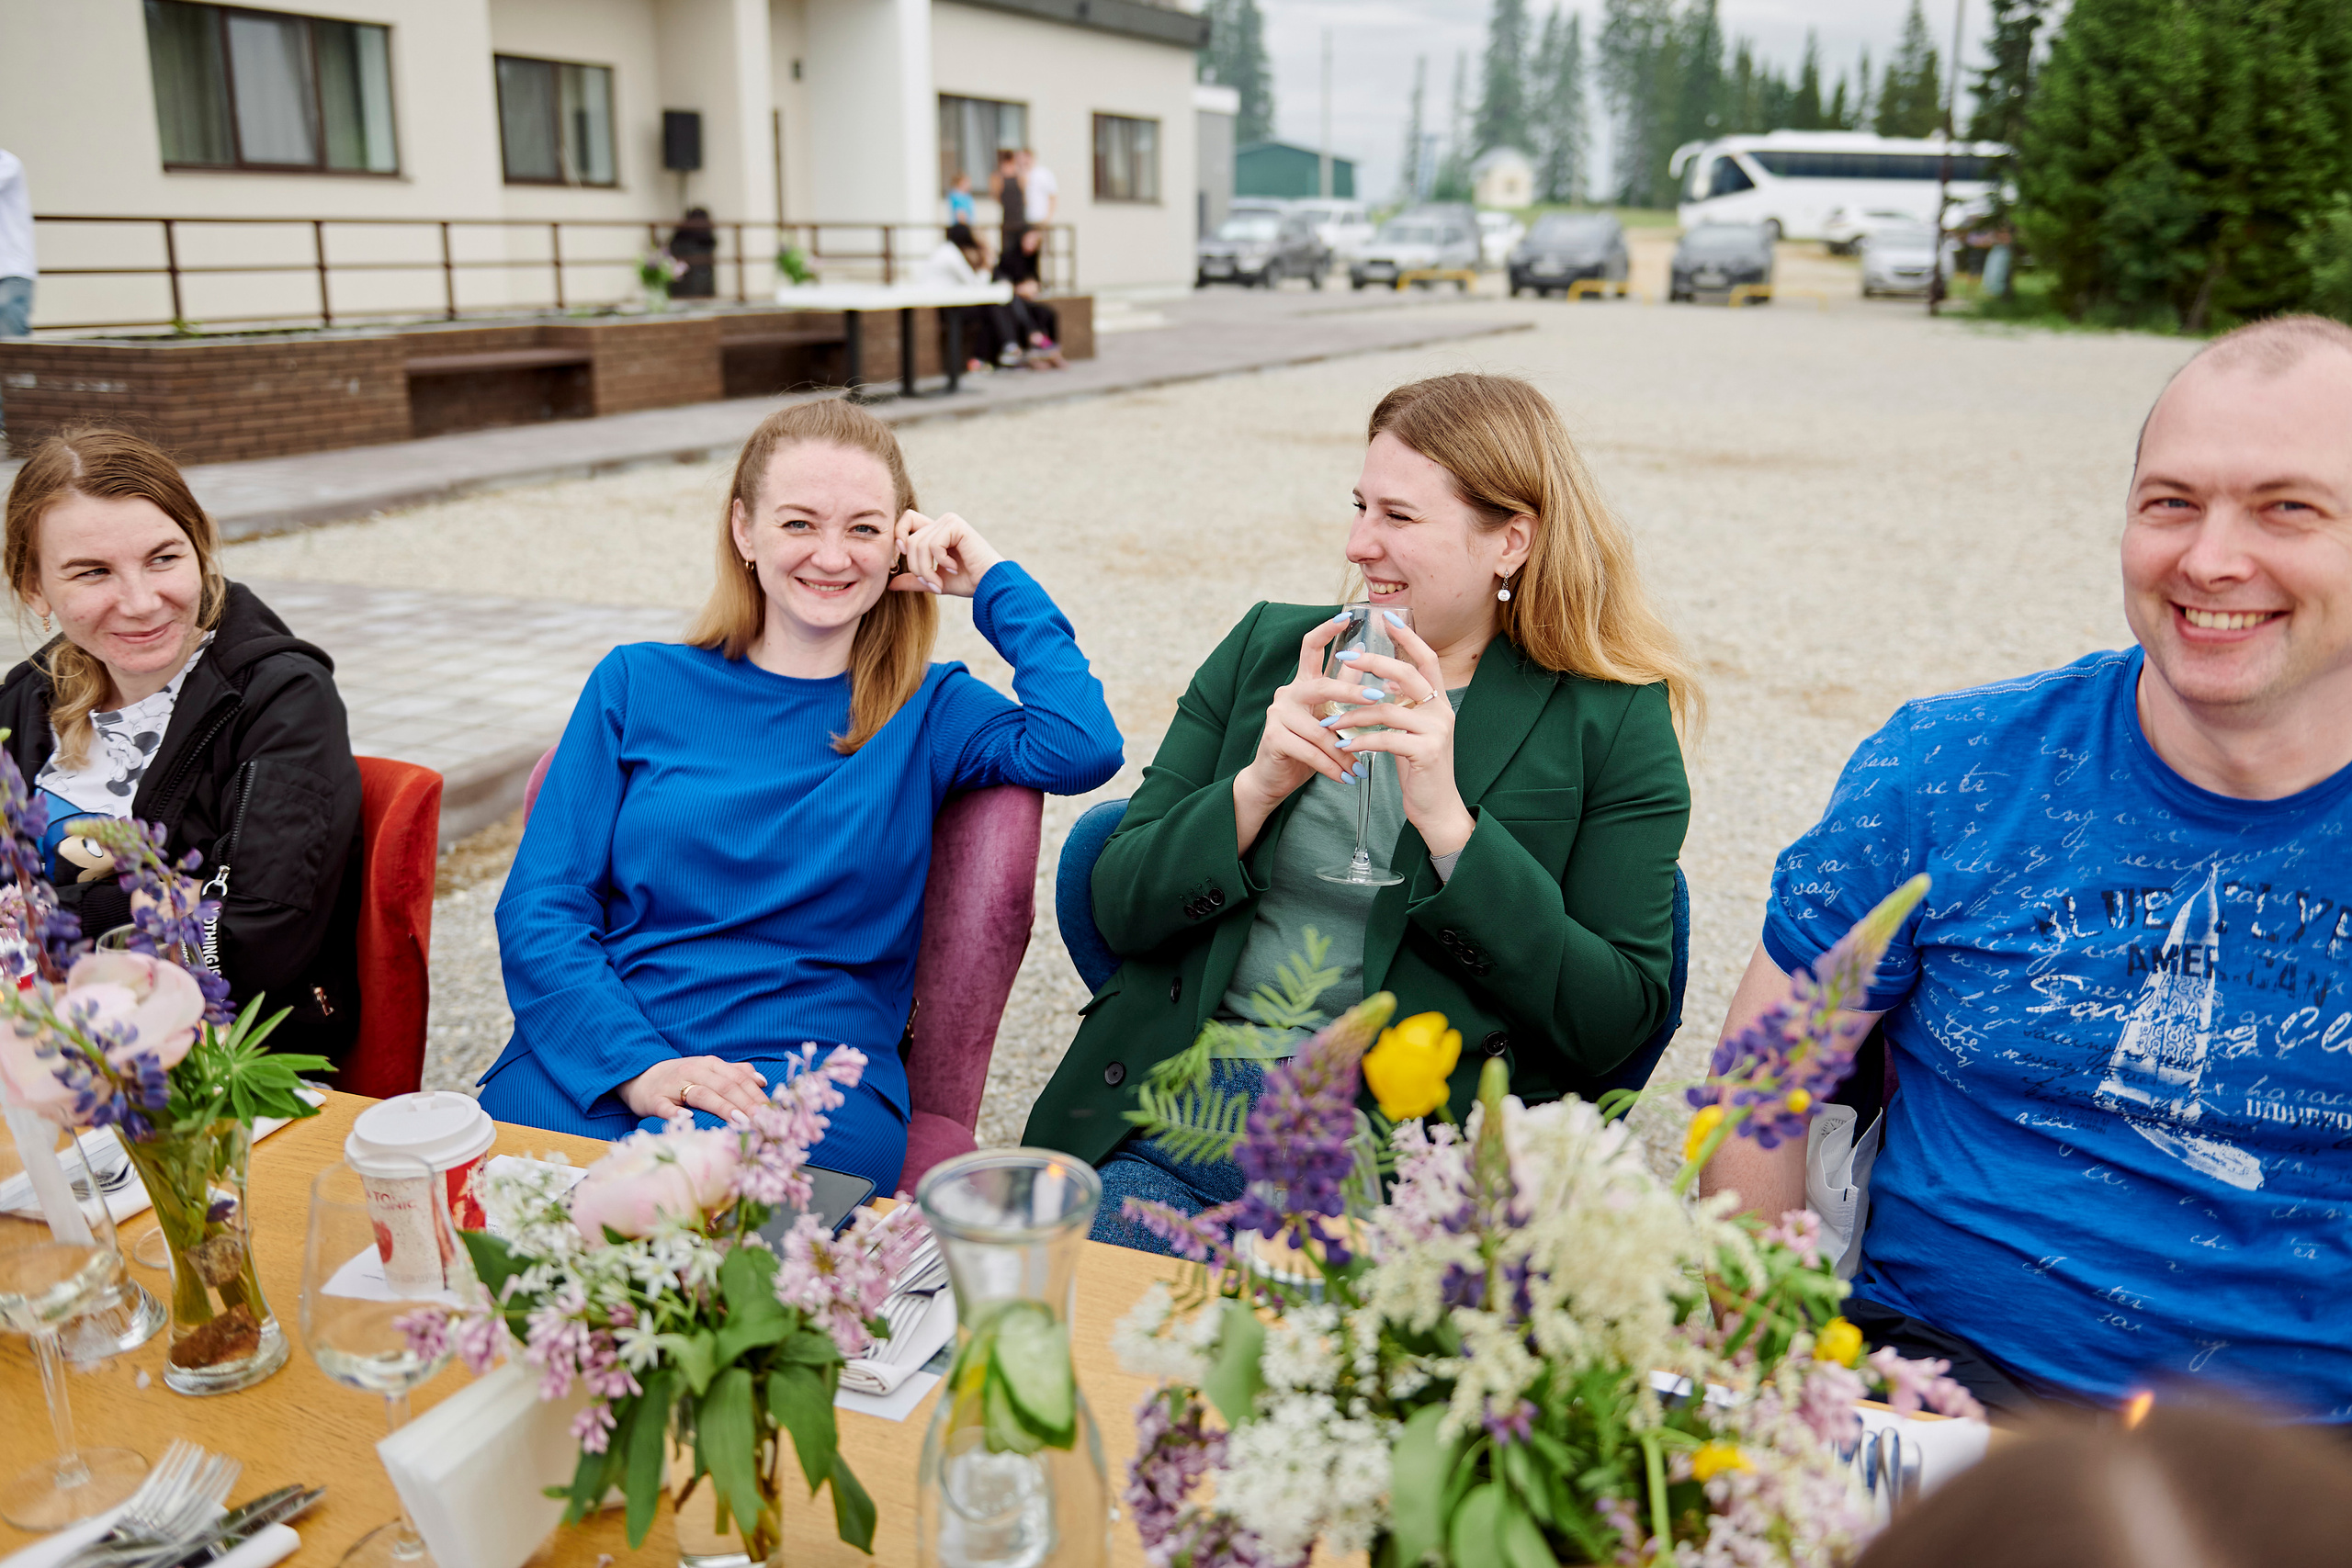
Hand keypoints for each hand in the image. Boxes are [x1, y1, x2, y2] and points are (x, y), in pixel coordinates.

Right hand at [617, 1056, 769, 1124]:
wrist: (639, 1076)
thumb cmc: (680, 1077)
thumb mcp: (708, 1070)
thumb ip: (735, 1073)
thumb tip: (762, 1080)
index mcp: (710, 1065)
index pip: (738, 1079)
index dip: (756, 1095)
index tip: (772, 1112)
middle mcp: (694, 1071)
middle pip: (725, 1086)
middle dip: (746, 1103)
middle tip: (763, 1121)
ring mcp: (674, 1085)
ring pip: (701, 1094)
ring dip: (721, 1107)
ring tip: (739, 1120)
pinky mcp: (655, 1100)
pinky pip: (665, 1106)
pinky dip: (676, 1112)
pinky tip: (687, 1119)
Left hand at [891, 510, 1002, 597]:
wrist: (991, 584)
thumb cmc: (969, 582)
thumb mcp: (934, 582)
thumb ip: (914, 580)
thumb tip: (890, 584)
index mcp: (936, 531)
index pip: (906, 521)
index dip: (899, 538)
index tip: (902, 561)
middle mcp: (942, 522)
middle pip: (909, 539)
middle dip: (915, 567)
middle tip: (930, 584)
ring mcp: (949, 521)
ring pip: (918, 544)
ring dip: (926, 570)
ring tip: (940, 584)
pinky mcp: (956, 526)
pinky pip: (933, 545)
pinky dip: (940, 562)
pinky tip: (954, 568)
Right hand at [1234, 612, 1368, 821]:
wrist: (1273, 778)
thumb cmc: (1305, 746)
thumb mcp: (1326, 715)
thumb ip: (1341, 686)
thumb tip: (1361, 650)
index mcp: (1302, 683)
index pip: (1310, 647)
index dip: (1327, 630)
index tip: (1348, 616)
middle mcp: (1287, 692)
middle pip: (1323, 685)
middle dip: (1354, 692)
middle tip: (1381, 699)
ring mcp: (1277, 714)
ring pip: (1322, 729)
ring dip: (1346, 751)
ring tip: (1363, 768)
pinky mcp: (1274, 737)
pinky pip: (1311, 751)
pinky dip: (1332, 767)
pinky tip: (1346, 778)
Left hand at [1327, 615, 1474, 856]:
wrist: (1437, 809)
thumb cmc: (1419, 769)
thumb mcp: (1411, 731)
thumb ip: (1403, 706)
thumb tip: (1383, 680)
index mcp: (1440, 702)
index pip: (1427, 660)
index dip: (1409, 637)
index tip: (1388, 617)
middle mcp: (1442, 712)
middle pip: (1408, 675)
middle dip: (1374, 664)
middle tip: (1344, 660)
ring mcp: (1437, 732)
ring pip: (1388, 710)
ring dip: (1354, 714)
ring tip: (1330, 722)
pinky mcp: (1426, 753)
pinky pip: (1385, 739)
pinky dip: (1360, 740)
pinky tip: (1344, 746)